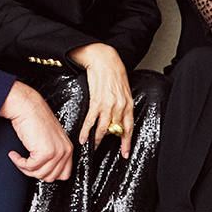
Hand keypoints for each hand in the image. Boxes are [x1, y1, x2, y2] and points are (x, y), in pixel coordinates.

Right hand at [0, 82, 72, 180]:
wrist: (27, 106)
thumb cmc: (34, 119)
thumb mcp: (48, 139)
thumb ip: (52, 155)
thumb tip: (44, 172)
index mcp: (68, 148)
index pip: (64, 174)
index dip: (47, 174)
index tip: (36, 168)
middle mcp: (65, 151)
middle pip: (51, 177)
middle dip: (34, 172)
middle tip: (25, 163)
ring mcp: (57, 152)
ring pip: (40, 174)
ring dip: (25, 168)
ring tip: (18, 158)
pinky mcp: (45, 152)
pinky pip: (30, 167)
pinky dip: (19, 163)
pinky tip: (14, 155)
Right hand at [68, 42, 134, 156]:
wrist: (104, 59)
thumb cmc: (114, 72)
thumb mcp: (124, 90)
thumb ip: (122, 105)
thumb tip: (117, 119)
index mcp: (128, 104)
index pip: (129, 127)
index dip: (126, 142)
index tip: (125, 153)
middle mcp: (120, 106)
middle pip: (115, 130)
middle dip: (109, 142)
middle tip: (102, 151)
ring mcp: (108, 104)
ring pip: (103, 128)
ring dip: (97, 140)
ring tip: (92, 147)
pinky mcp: (96, 101)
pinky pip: (91, 120)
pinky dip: (86, 131)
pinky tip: (83, 138)